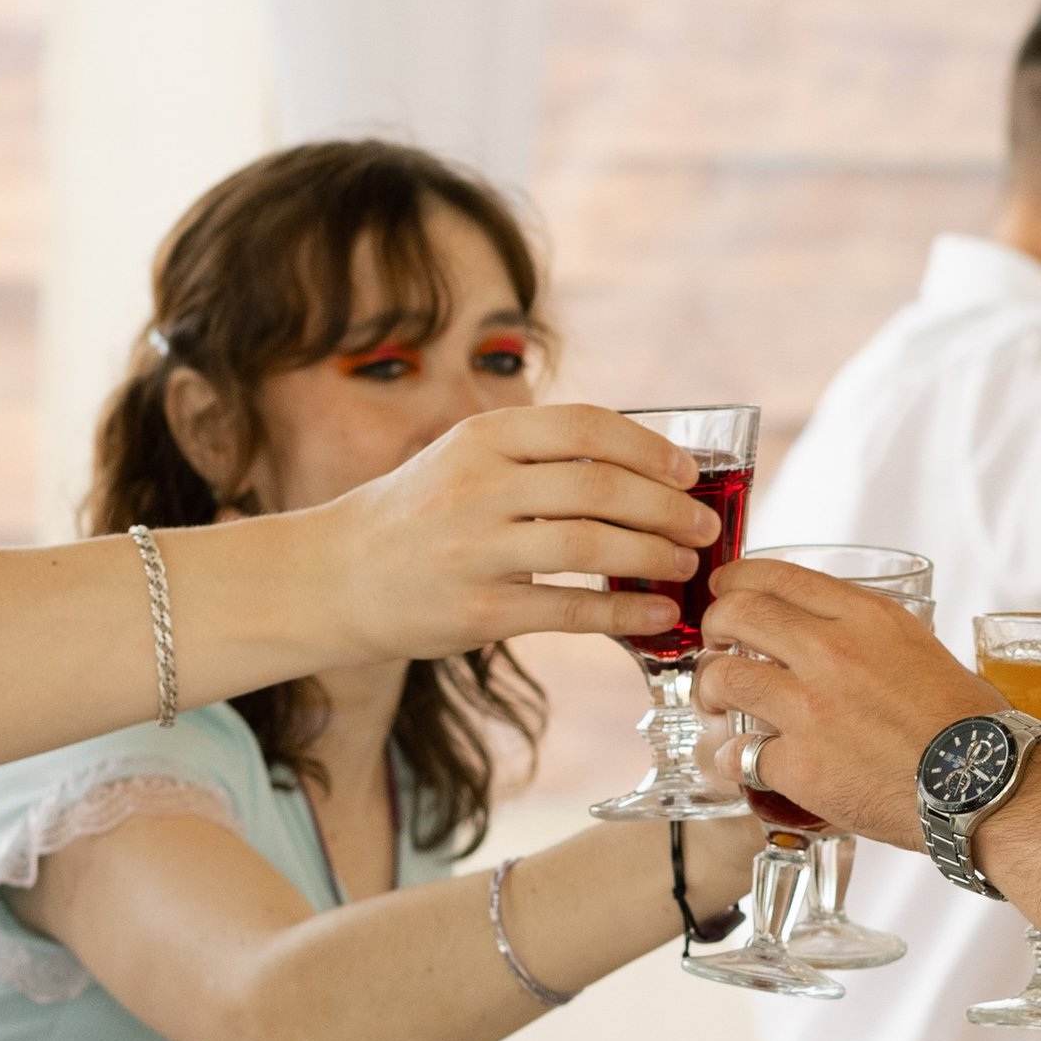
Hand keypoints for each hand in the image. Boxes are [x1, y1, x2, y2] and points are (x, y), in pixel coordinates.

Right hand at [315, 407, 726, 658]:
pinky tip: (657, 615)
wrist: (335, 576)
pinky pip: (568, 609)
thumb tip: (643, 468)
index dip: (649, 448)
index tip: (688, 471)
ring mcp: (474, 549)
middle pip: (599, 486)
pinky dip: (623, 612)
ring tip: (687, 565)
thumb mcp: (466, 460)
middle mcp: (477, 486)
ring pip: (589, 544)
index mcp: (482, 437)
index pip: (586, 426)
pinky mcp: (477, 610)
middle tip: (705, 525)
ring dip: (653, 555)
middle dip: (666, 508)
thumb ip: (538, 457)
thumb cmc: (420, 515)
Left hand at [697, 560, 988, 846]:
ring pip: (723, 678)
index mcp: (866, 618)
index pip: (777, 576)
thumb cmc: (970, 726)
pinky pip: (738, 755)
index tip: (725, 591)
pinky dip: (732, 761)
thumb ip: (874, 639)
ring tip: (715, 706)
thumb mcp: (923, 650)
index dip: (737, 581)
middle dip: (713, 628)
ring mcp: (810, 709)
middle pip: (736, 616)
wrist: (986, 787)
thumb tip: (848, 646)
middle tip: (714, 648)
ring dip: (708, 691)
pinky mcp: (800, 765)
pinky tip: (742, 766)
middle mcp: (831, 653)